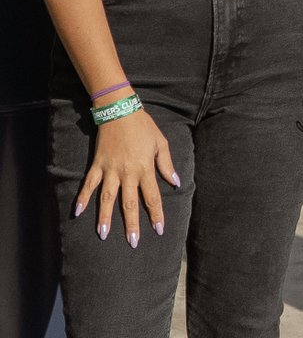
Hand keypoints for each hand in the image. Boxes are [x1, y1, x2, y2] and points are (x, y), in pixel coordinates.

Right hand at [74, 110, 179, 247]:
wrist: (120, 110)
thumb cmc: (143, 126)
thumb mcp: (161, 142)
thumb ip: (166, 164)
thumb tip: (175, 182)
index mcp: (145, 168)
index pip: (152, 197)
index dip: (156, 214)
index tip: (158, 229)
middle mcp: (128, 172)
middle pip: (130, 203)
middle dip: (132, 224)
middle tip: (132, 243)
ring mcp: (111, 170)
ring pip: (108, 198)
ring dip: (105, 217)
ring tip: (103, 235)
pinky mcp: (98, 165)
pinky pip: (89, 184)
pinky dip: (83, 197)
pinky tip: (78, 212)